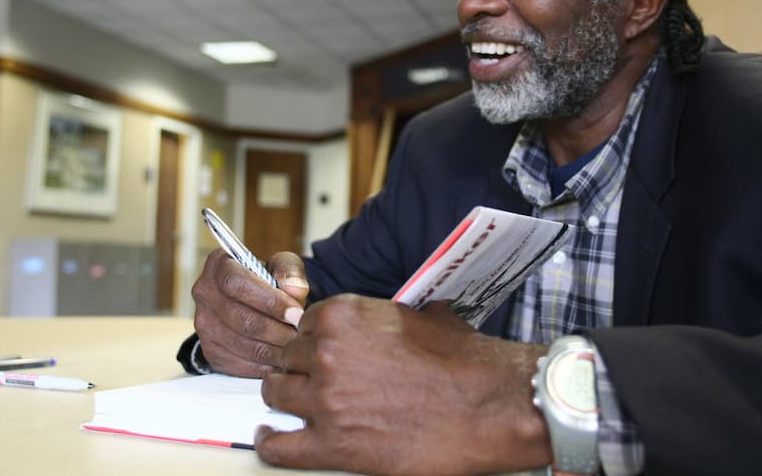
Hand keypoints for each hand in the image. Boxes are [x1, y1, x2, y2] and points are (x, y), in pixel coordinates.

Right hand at [191, 249, 308, 377]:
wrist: (252, 303)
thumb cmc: (268, 281)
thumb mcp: (282, 265)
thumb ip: (290, 271)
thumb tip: (294, 290)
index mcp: (218, 264)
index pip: (236, 283)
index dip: (268, 301)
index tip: (295, 313)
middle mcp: (204, 292)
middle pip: (240, 317)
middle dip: (275, 330)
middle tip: (300, 336)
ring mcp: (203, 324)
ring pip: (240, 343)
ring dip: (271, 350)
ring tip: (294, 348)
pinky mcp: (210, 351)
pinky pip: (237, 363)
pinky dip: (262, 365)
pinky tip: (280, 360)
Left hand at [256, 296, 552, 475]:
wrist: (489, 404)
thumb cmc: (463, 360)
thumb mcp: (417, 316)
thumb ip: (382, 318)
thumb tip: (380, 322)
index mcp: (343, 315)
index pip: (302, 325)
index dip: (312, 341)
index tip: (317, 354)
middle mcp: (326, 352)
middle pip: (285, 358)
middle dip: (298, 369)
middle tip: (314, 381)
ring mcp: (326, 399)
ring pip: (275, 394)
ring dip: (287, 400)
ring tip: (297, 408)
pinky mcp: (333, 445)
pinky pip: (278, 446)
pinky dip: (272, 443)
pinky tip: (275, 439)